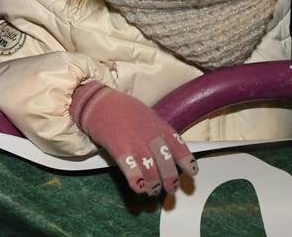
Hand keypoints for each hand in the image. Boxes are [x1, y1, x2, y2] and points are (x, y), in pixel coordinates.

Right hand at [70, 80, 195, 196]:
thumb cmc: (123, 109)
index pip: (179, 146)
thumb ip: (158, 131)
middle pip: (166, 162)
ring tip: (154, 191)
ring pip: (151, 169)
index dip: (187, 162)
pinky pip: (131, 169)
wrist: (98, 102)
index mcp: (159, 126)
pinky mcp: (119, 149)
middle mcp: (150, 135)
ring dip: (154, 184)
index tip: (192, 173)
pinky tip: (139, 188)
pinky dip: (137, 182)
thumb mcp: (147, 115)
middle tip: (171, 189)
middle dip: (170, 178)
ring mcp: (135, 142)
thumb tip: (168, 150)